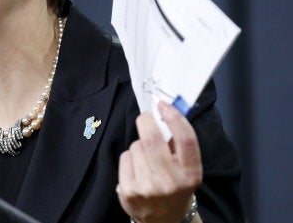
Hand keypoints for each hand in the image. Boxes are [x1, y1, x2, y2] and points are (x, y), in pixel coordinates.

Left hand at [116, 100, 201, 222]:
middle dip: (146, 121)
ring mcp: (148, 188)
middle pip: (152, 140)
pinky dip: (129, 156)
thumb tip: (164, 111)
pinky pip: (125, 157)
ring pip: (136, 147)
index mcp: (190, 175)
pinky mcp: (129, 191)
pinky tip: (136, 168)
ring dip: (139, 144)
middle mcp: (170, 183)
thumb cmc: (175, 186)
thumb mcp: (186, 169)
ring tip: (146, 158)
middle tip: (146, 116)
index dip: (175, 118)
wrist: (164, 220)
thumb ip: (178, 143)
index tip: (164, 105)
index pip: (186, 141)